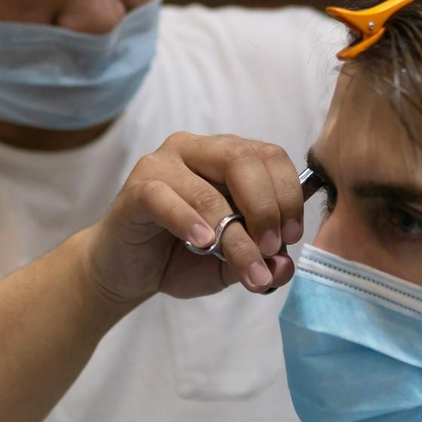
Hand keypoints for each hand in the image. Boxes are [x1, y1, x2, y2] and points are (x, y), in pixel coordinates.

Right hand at [84, 132, 308, 303]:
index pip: (269, 156)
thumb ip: (260, 260)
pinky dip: (188, 221)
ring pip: (207, 190)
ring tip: (247, 269)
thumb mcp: (231, 264)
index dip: (288, 194)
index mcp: (227, 156)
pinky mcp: (136, 188)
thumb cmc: (182, 257)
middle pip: (242, 159)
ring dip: (234, 236)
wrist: (129, 272)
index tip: (292, 236)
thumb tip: (285, 266)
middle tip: (272, 248)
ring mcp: (163, 163)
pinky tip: (202, 242)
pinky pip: (165, 198)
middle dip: (265, 207)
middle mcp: (197, 149)